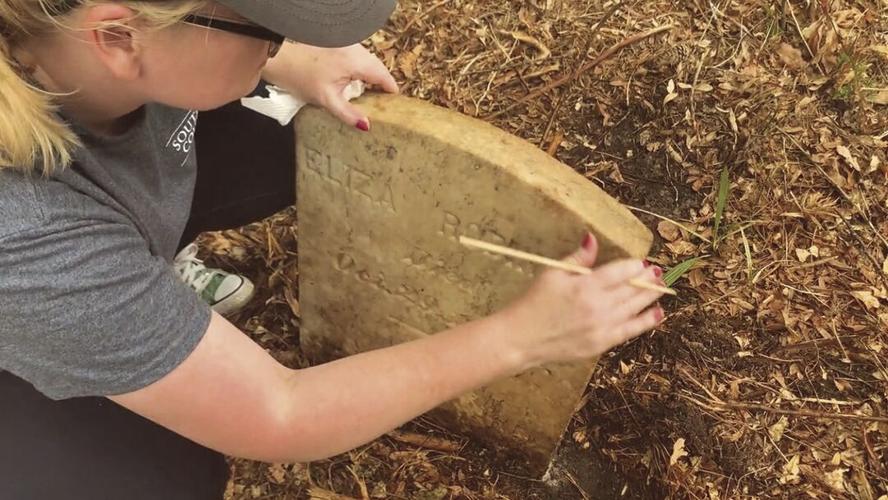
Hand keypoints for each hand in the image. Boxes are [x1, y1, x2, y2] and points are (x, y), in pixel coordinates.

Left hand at [262, 42, 398, 129]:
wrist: (280, 58)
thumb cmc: (301, 76)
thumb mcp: (327, 99)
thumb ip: (348, 114)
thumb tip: (367, 126)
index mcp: (357, 61)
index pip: (384, 75)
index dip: (390, 90)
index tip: (394, 104)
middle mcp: (356, 49)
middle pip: (377, 67)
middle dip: (380, 85)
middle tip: (381, 105)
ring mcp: (348, 44)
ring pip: (368, 62)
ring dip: (370, 77)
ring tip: (369, 97)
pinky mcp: (339, 43)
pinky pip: (358, 58)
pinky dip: (360, 70)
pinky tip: (354, 83)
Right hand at [499, 233, 664, 369]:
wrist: (522, 338)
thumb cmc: (534, 303)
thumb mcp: (552, 274)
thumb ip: (577, 259)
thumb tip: (593, 239)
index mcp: (584, 286)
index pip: (620, 272)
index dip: (634, 265)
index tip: (641, 261)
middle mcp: (597, 306)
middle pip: (631, 289)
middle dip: (647, 278)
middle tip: (657, 271)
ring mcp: (601, 326)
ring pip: (635, 307)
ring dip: (650, 296)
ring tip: (661, 286)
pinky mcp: (601, 343)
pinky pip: (630, 330)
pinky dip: (646, 321)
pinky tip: (658, 312)